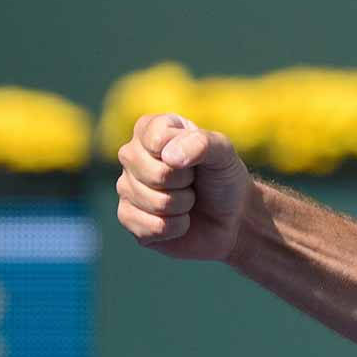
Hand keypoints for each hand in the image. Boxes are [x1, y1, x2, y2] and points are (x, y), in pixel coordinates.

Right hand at [115, 113, 255, 261]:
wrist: (230, 216)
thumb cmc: (223, 176)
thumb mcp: (223, 152)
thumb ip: (201, 143)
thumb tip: (169, 157)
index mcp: (151, 129)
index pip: (156, 138)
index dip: (183, 153)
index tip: (195, 158)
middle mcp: (132, 156)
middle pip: (155, 174)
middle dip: (185, 183)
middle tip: (193, 181)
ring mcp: (126, 188)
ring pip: (155, 203)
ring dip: (183, 206)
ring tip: (188, 199)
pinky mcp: (128, 219)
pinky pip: (151, 227)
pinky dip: (176, 227)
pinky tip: (179, 219)